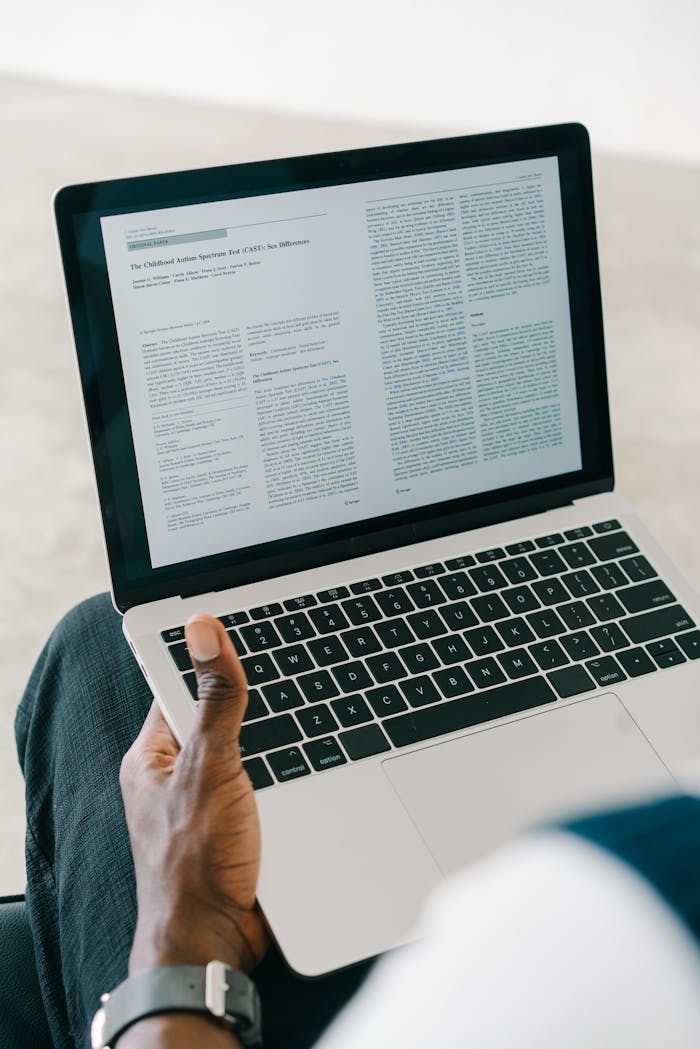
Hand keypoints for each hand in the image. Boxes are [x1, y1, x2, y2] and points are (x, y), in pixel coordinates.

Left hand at [119, 614, 269, 974]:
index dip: (214, 663)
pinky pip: (267, 787)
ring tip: (304, 737)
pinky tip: (308, 777)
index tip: (251, 643)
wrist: (217, 945)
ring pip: (252, 753)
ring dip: (277, 750)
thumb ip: (214, 697)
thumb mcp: (209, 766)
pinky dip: (286, 781)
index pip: (181, 686)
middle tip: (290, 691)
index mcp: (152, 755)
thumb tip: (202, 628)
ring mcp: (207, 802)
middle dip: (256, 710)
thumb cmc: (197, 864)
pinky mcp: (237, 827)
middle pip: (220, 717)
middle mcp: (176, 776)